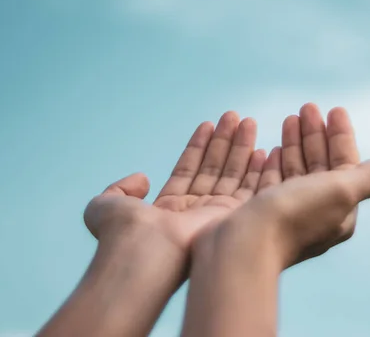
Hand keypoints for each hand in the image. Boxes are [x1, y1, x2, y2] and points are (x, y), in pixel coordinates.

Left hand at [84, 111, 282, 276]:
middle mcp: (193, 210)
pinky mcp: (233, 218)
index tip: (209, 124)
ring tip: (248, 122)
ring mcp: (215, 215)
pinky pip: (250, 189)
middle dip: (224, 141)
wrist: (144, 253)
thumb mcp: (105, 205)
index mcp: (168, 208)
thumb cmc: (123, 233)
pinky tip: (263, 150)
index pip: (188, 169)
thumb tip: (143, 178)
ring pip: (232, 174)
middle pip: (214, 168)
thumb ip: (120, 188)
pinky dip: (258, 170)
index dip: (199, 146)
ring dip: (241, 147)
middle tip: (235, 116)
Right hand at [181, 104, 369, 336]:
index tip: (334, 110)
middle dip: (315, 135)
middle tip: (307, 107)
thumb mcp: (340, 191)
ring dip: (294, 144)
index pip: (345, 165)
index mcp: (338, 210)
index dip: (341, 136)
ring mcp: (284, 214)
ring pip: (294, 171)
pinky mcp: (259, 212)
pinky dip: (272, 163)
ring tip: (290, 118)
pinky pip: (270, 182)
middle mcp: (313, 213)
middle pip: (319, 165)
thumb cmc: (293, 215)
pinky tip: (269, 149)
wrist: (241, 247)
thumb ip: (366, 177)